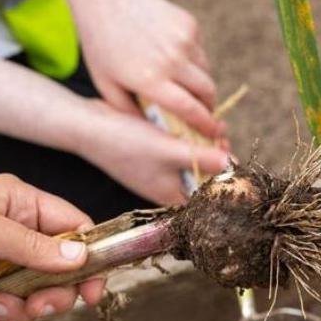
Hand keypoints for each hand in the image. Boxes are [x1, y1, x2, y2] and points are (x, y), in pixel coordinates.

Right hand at [74, 102, 229, 205]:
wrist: (87, 126)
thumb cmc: (126, 143)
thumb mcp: (170, 150)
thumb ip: (202, 158)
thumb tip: (233, 165)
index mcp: (170, 194)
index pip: (207, 197)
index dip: (224, 179)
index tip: (232, 155)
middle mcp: (165, 186)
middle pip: (201, 177)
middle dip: (216, 157)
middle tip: (222, 135)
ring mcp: (156, 171)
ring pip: (190, 160)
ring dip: (203, 144)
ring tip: (213, 126)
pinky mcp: (150, 155)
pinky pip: (177, 149)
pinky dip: (187, 137)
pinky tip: (192, 122)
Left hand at [79, 0, 224, 138]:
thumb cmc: (101, 46)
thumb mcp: (106, 84)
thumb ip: (129, 111)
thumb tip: (155, 130)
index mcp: (150, 79)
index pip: (189, 108)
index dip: (204, 124)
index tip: (213, 132)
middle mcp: (171, 59)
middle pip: (207, 91)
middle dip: (209, 106)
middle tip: (203, 112)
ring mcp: (183, 39)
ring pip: (206, 71)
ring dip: (201, 83)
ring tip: (184, 85)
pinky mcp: (189, 24)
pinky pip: (200, 50)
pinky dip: (192, 59)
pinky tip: (172, 55)